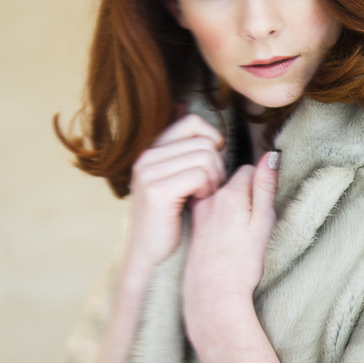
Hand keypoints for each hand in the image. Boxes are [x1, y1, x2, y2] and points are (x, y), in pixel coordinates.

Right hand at [125, 114, 225, 272]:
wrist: (148, 257)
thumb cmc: (167, 220)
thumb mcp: (170, 176)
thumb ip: (179, 146)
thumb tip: (182, 105)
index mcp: (150, 150)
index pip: (193, 122)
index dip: (213, 141)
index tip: (210, 166)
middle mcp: (146, 157)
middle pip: (204, 141)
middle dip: (217, 165)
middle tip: (209, 187)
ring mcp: (149, 173)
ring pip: (206, 157)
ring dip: (214, 178)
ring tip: (203, 195)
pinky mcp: (158, 191)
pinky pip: (200, 174)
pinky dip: (207, 189)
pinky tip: (198, 201)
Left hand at [182, 151, 278, 324]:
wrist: (212, 295)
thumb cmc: (242, 264)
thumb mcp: (263, 224)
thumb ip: (265, 187)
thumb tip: (271, 155)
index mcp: (229, 194)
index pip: (249, 170)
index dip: (261, 185)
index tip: (264, 207)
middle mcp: (210, 199)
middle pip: (233, 181)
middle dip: (246, 193)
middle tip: (253, 223)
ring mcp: (200, 212)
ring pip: (221, 196)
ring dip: (232, 206)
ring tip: (239, 234)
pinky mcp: (194, 226)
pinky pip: (211, 210)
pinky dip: (220, 218)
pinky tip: (225, 240)